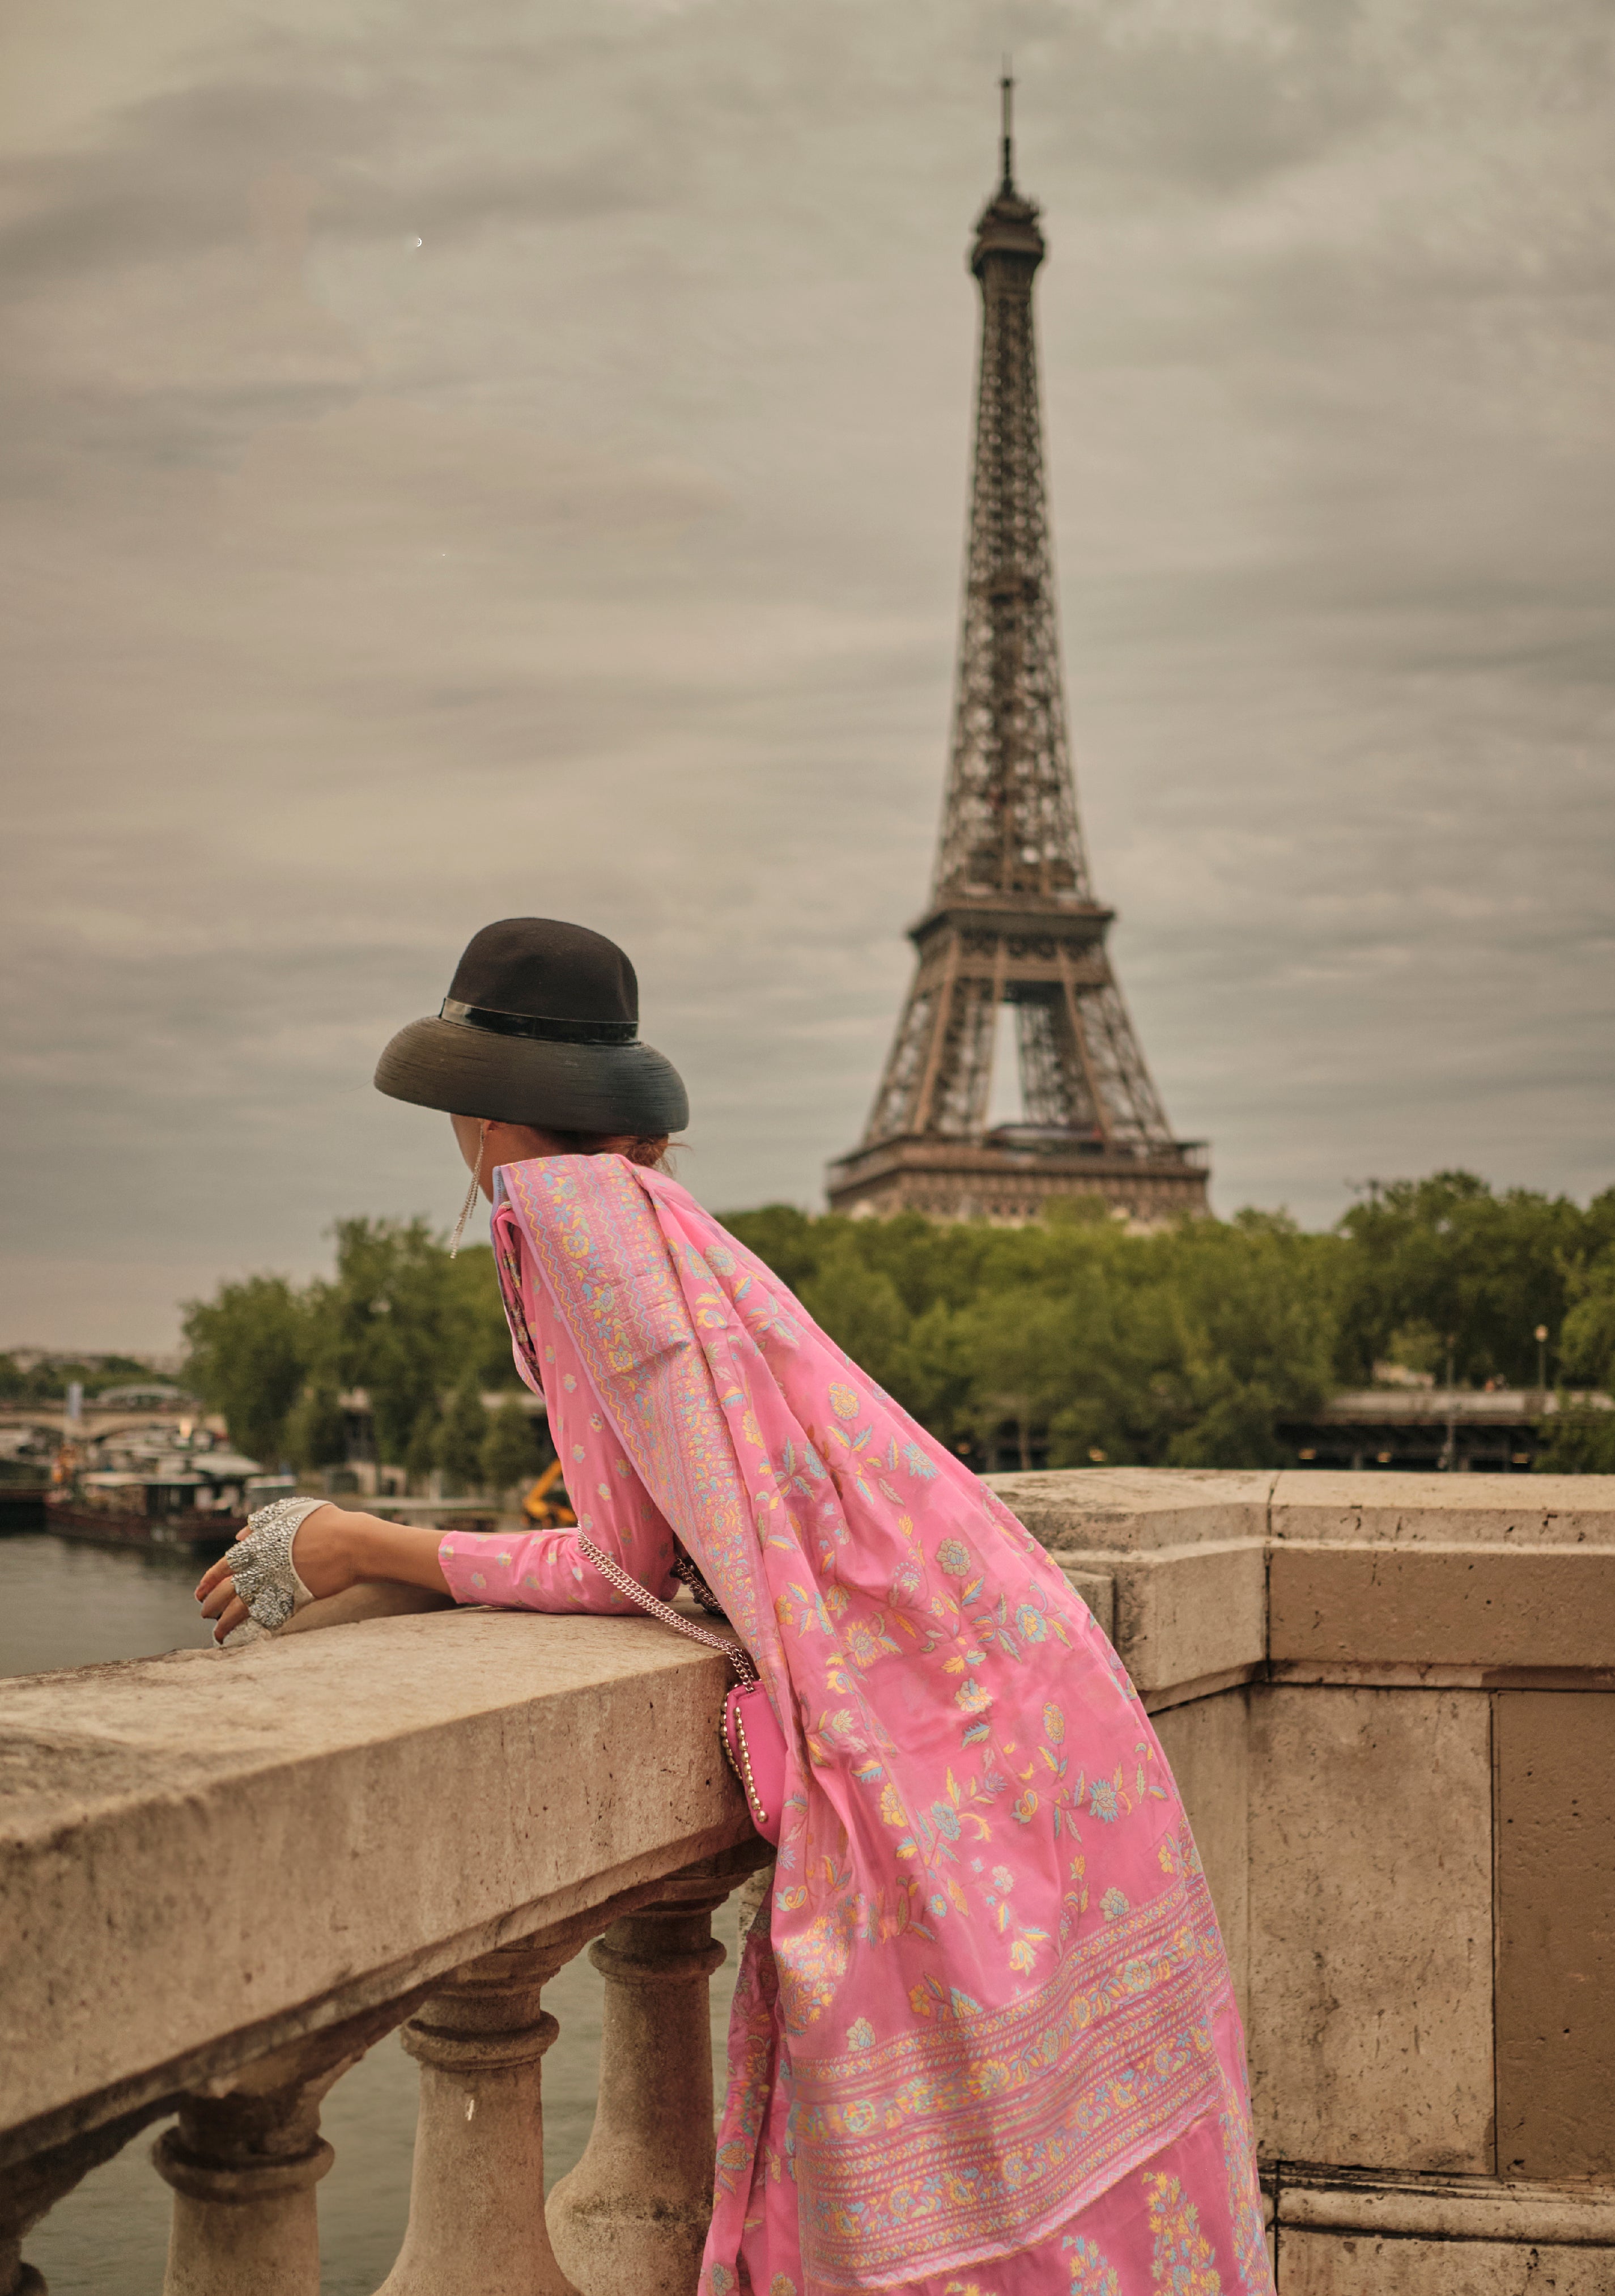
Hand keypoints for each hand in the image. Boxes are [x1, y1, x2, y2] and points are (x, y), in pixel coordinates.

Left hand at [195, 1503, 366, 1644]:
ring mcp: (277, 1584)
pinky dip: (253, 1626)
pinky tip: (246, 1633)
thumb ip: (264, 1521)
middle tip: (204, 1611)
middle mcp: (263, 1565)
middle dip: (211, 1602)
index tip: (200, 1590)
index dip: (210, 1579)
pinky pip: (266, 1617)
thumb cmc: (327, 1523)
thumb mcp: (292, 1511)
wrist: (354, 1544)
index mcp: (260, 1543)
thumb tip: (240, 1534)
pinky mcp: (292, 1600)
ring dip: (225, 1622)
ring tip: (217, 1632)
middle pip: (227, 1589)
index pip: (225, 1565)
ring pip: (241, 1607)